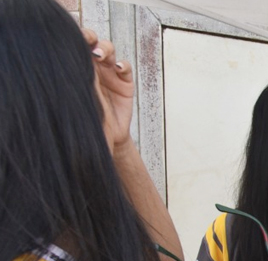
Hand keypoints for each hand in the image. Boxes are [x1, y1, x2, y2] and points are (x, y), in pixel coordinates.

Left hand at [82, 28, 132, 153]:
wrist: (104, 137)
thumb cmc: (85, 119)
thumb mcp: (75, 99)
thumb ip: (73, 81)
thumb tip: (62, 64)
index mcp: (78, 67)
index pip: (76, 45)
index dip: (75, 37)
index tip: (71, 37)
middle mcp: (93, 66)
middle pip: (93, 42)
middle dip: (91, 38)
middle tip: (87, 41)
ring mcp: (109, 73)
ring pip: (109, 50)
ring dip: (105, 49)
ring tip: (99, 55)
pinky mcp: (124, 82)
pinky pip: (125, 68)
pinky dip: (123, 65)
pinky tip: (118, 68)